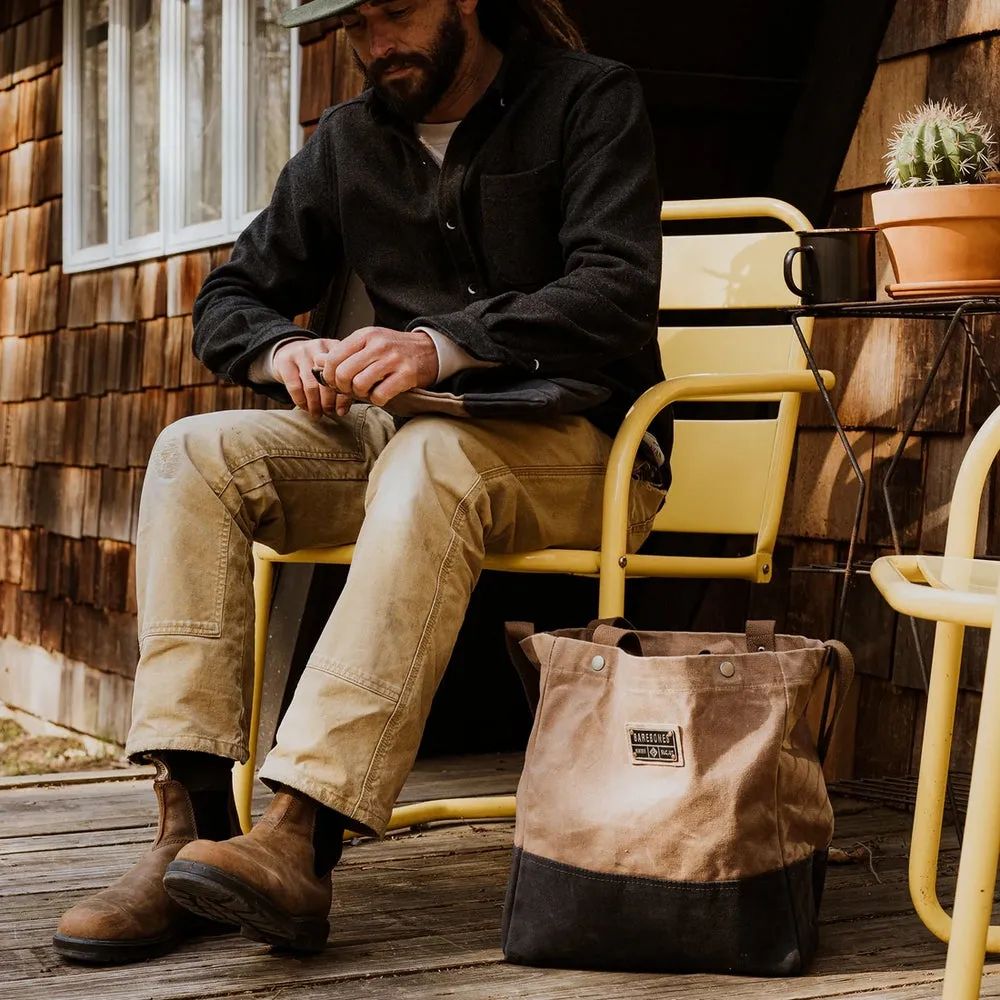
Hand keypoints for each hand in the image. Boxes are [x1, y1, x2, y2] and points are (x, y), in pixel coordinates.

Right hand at [272, 338, 351, 417]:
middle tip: (329, 413)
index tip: (341, 410)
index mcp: (335, 348)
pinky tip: (305, 407)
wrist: (289, 350)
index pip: (342, 375)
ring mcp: (301, 352)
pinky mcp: (285, 360)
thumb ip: (340, 385)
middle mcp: (319, 347)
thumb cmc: (315, 365)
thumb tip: (342, 411)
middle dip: (328, 402)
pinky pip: (295, 387)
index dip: (343, 396)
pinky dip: (301, 401)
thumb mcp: (329, 368)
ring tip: (317, 413)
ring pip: (311, 386)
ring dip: (315, 405)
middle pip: (327, 381)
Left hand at [318, 327, 438, 415]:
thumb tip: (316, 361)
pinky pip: (380, 395)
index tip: (335, 382)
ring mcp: (392, 360)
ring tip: (368, 391)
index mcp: (365, 335)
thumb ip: (342, 352)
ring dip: (360, 394)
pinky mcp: (406, 375)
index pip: (334, 358)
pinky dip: (377, 399)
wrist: (429, 350)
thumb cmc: (394, 349)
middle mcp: (377, 345)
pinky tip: (382, 394)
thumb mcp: (367, 343)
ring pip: (359, 385)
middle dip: (343, 387)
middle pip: (343, 374)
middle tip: (350, 389)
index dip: (328, 375)